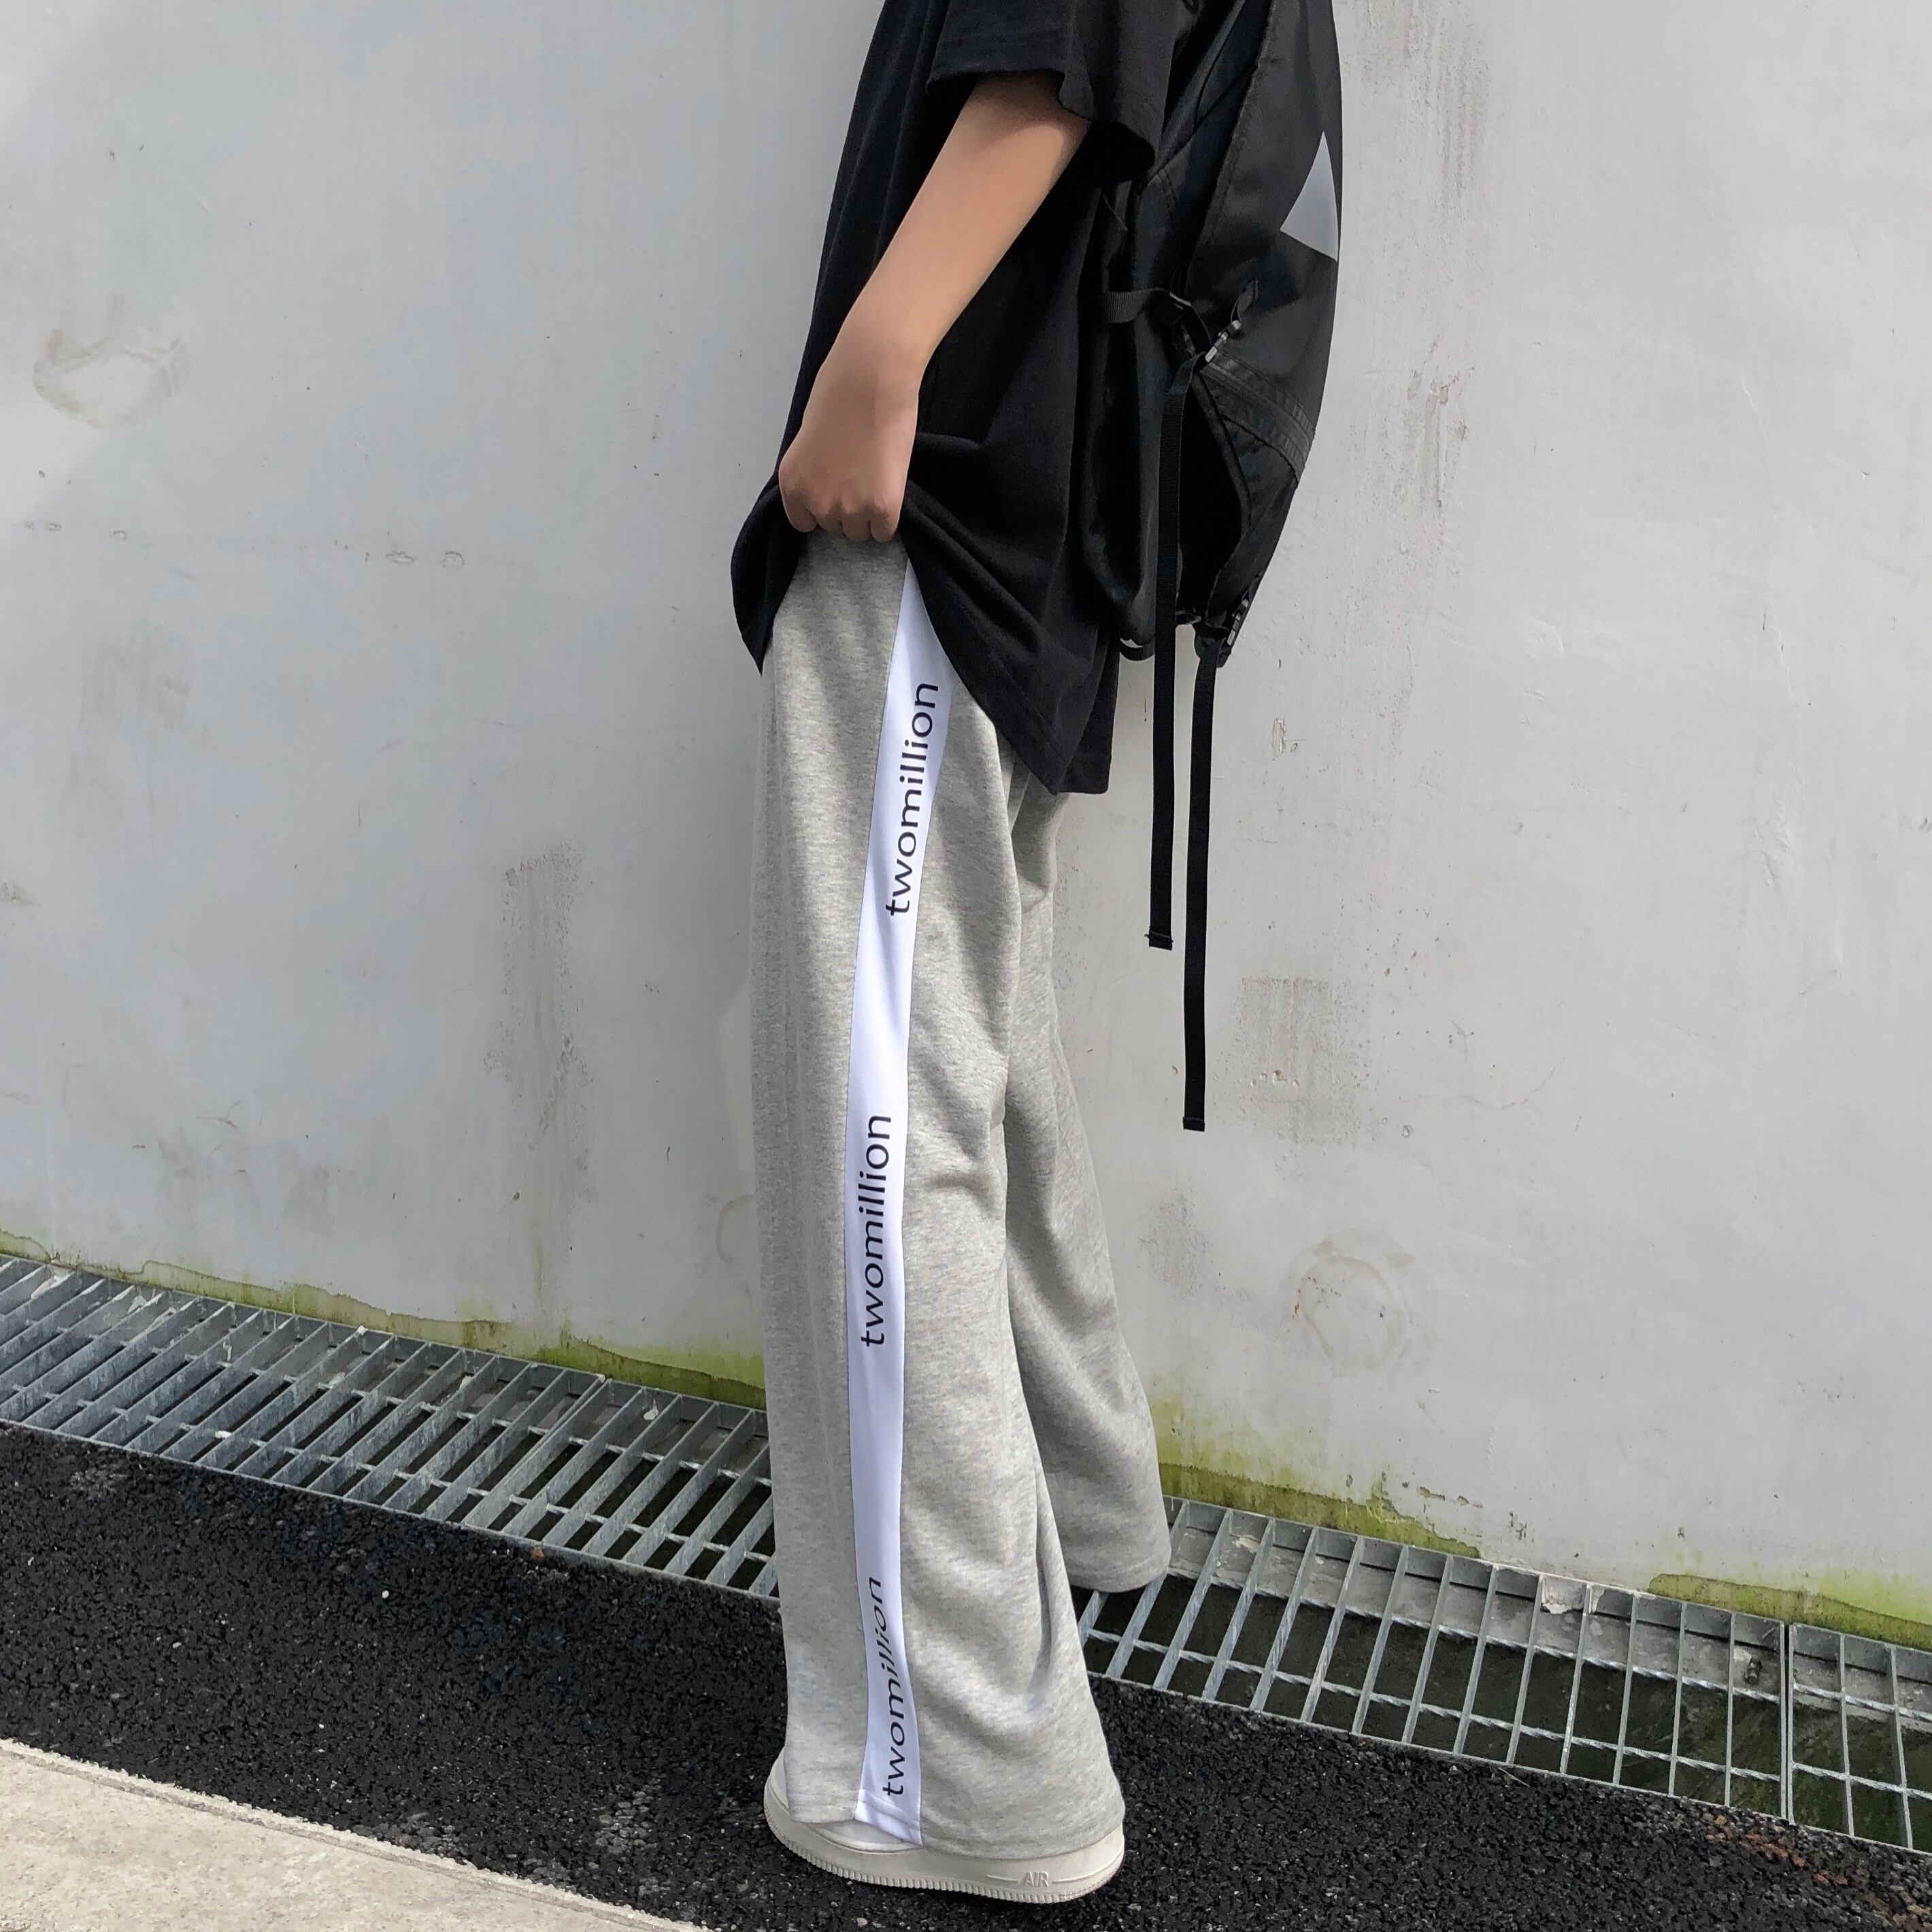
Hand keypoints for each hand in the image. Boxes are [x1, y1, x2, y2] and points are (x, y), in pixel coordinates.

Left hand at [777, 309, 922, 541]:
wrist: (871, 379)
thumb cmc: (838, 395)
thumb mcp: (807, 441)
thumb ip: (812, 472)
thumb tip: (826, 488)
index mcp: (792, 485)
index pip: (805, 523)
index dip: (822, 505)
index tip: (836, 487)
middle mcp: (816, 503)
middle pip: (835, 527)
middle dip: (847, 507)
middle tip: (861, 473)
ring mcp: (850, 508)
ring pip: (860, 532)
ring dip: (868, 512)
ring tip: (876, 476)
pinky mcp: (882, 508)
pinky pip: (884, 532)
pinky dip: (888, 515)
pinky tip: (889, 485)